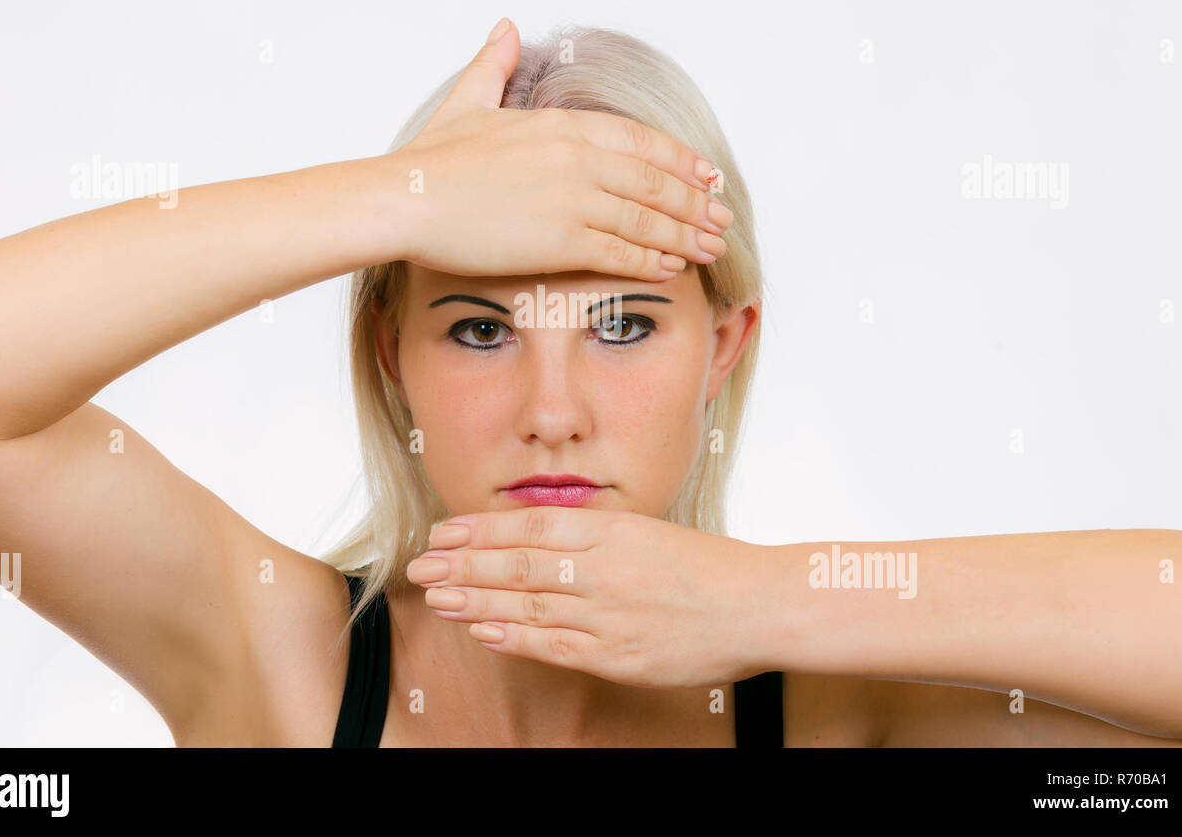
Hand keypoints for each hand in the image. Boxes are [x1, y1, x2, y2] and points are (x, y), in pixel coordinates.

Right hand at [376, 17, 732, 281]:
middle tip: (722, 219)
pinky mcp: (560, 241)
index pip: (642, 141)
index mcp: (563, 125)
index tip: (707, 175)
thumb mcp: (468, 101)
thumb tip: (506, 27)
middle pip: (655, 182)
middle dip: (695, 204)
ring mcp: (572, 200)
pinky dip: (652, 260)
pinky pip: (621, 252)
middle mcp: (578, 159)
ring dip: (685, 236)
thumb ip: (495, 65)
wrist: (406, 201)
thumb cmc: (430, 160)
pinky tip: (672, 268)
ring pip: (647, 219)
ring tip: (710, 249)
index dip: (681, 160)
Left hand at [404, 506, 779, 687]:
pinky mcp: (619, 655)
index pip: (529, 527)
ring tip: (438, 596)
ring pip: (528, 605)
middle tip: (422, 564)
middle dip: (463, 564)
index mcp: (612, 530)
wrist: (759, 605)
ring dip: (476, 601)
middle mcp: (604, 569)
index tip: (444, 531)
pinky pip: (555, 646)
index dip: (480, 530)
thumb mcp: (647, 530)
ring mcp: (610, 614)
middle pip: (518, 565)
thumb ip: (594, 535)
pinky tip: (483, 632)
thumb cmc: (707, 567)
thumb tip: (536, 536)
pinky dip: (515, 639)